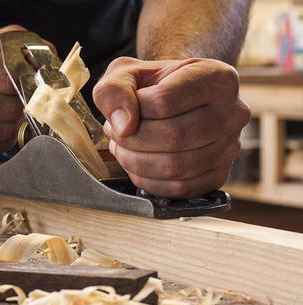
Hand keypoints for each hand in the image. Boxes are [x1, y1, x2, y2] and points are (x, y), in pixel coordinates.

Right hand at [0, 26, 26, 157]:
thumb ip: (24, 49)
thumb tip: (49, 70)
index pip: (7, 78)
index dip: (26, 84)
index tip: (32, 85)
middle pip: (6, 109)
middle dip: (22, 107)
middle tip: (23, 102)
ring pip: (0, 131)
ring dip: (14, 126)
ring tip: (12, 115)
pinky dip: (1, 141)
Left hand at [93, 57, 249, 197]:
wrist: (171, 100)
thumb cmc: (150, 86)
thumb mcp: (125, 73)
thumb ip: (114, 90)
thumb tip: (123, 126)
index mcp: (217, 77)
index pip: (165, 102)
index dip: (133, 110)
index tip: (123, 110)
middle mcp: (233, 112)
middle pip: (174, 137)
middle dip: (133, 140)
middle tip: (116, 133)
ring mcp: (230, 147)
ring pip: (176, 166)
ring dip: (136, 162)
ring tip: (123, 147)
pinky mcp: (219, 175)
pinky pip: (181, 188)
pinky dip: (149, 181)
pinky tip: (137, 164)